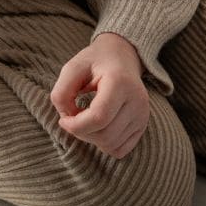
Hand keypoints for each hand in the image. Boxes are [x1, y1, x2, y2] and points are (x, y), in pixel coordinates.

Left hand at [50, 33, 149, 157]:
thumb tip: (68, 119)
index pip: (99, 118)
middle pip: (105, 135)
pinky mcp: (142, 125)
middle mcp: (137, 100)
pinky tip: (98, 127)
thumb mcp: (72, 68)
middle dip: (81, 132)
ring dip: (91, 139)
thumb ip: (62, 92)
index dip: (75, 126)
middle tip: (73, 117)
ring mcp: (142, 114)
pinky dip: (104, 144)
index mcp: (120, 82)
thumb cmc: (94, 62)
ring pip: (111, 145)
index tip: (63, 119)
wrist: (122, 56)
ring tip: (85, 120)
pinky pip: (120, 150)